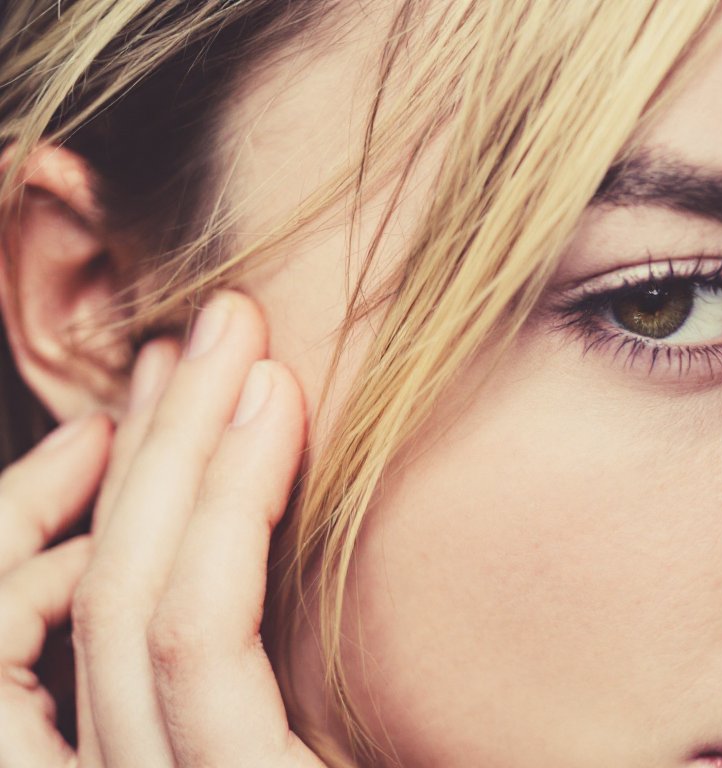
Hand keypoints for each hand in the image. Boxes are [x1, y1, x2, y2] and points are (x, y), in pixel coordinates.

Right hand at [5, 290, 324, 766]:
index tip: (141, 416)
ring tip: (232, 337)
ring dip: (174, 446)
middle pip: (96, 600)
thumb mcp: (323, 723)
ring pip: (128, 601)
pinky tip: (269, 405)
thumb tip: (271, 521)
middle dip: (143, 450)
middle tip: (199, 335)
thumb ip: (273, 671)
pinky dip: (224, 508)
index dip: (87, 511)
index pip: (53, 646)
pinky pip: (194, 639)